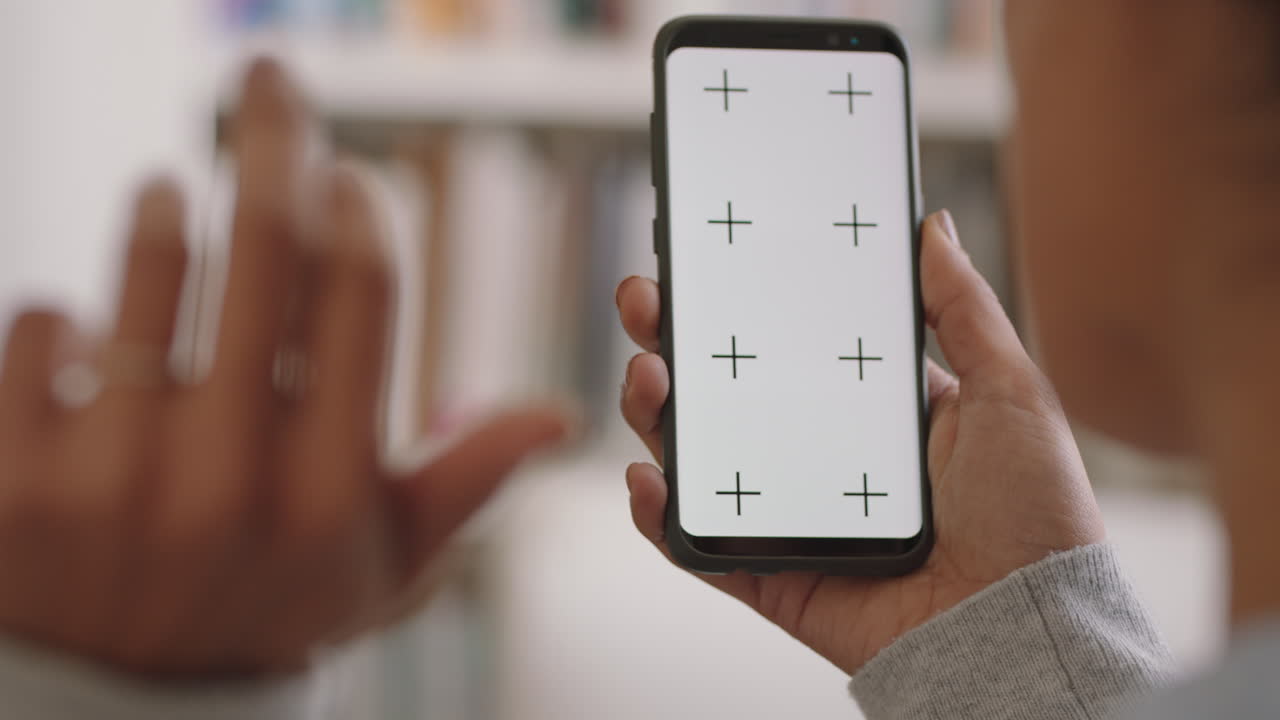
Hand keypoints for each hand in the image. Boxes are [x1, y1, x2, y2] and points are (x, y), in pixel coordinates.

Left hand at [0, 60, 569, 675]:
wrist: (120, 704)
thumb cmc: (269, 608)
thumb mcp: (384, 567)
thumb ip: (467, 480)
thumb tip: (560, 416)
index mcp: (331, 489)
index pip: (358, 296)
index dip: (357, 208)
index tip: (347, 176)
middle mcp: (229, 478)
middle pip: (264, 252)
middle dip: (272, 141)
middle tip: (267, 83)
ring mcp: (113, 477)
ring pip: (145, 275)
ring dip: (163, 205)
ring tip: (170, 188)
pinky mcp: (13, 476)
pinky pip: (38, 328)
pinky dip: (63, 310)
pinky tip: (88, 325)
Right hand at [616, 210, 1103, 674]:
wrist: (1024, 627)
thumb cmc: (1035, 516)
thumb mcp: (1010, 390)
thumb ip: (962, 310)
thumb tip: (931, 228)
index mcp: (871, 414)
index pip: (786, 348)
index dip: (740, 306)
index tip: (706, 261)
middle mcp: (821, 459)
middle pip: (725, 396)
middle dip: (673, 344)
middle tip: (647, 300)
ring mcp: (790, 518)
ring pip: (699, 461)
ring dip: (655, 414)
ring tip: (648, 375)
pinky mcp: (772, 576)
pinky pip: (699, 546)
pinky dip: (659, 516)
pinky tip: (650, 476)